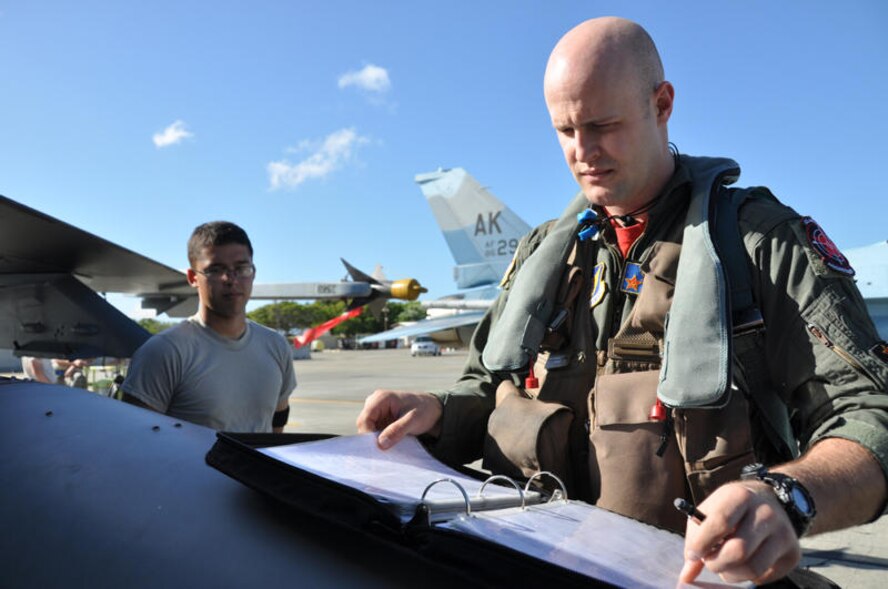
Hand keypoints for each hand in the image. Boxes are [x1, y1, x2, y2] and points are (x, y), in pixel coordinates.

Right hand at [356, 390, 442, 449]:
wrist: (432, 409)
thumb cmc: (424, 410)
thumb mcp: (413, 420)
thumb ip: (397, 430)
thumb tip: (380, 444)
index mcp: (381, 398)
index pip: (364, 419)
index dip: (368, 435)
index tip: (378, 448)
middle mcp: (374, 403)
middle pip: (363, 425)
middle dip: (371, 439)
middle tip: (384, 452)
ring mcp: (376, 412)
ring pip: (368, 430)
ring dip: (376, 440)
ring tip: (389, 448)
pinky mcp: (379, 420)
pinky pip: (374, 433)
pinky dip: (380, 440)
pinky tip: (389, 445)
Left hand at [680, 481, 799, 584]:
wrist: (770, 501)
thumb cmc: (731, 509)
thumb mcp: (710, 511)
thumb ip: (696, 540)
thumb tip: (686, 575)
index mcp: (741, 496)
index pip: (720, 523)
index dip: (702, 543)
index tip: (693, 554)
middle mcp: (766, 513)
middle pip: (738, 550)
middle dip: (716, 563)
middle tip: (708, 562)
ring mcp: (783, 534)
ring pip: (752, 568)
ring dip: (730, 574)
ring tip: (723, 565)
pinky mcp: (793, 553)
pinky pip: (764, 577)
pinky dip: (747, 577)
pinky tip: (743, 563)